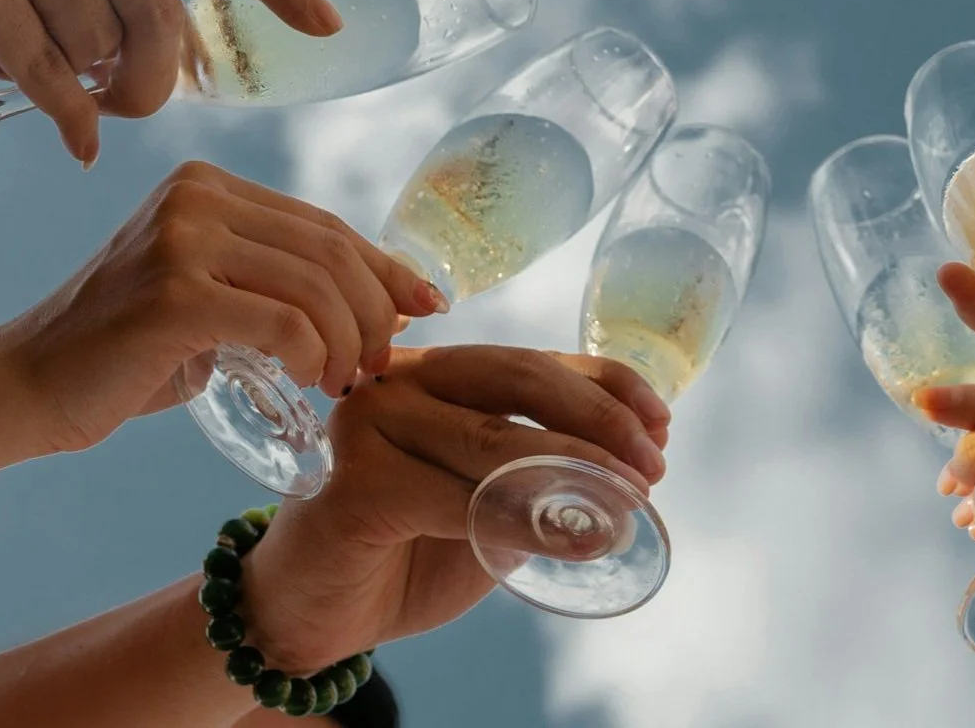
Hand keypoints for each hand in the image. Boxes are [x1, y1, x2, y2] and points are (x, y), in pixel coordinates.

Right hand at [0, 0, 336, 163]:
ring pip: (101, 49)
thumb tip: (140, 59)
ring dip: (79, 89)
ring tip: (23, 75)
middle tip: (113, 104)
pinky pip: (51, 70)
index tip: (331, 23)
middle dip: (149, 82)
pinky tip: (71, 141)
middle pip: (161, 19)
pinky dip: (67, 116)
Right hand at [0, 163, 441, 453]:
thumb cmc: (128, 354)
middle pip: (329, 250)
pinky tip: (313, 381)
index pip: (323, 224)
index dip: (384, 267)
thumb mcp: (212, 299)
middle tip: (383, 363)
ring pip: (315, 286)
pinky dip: (314, 355)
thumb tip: (386, 302)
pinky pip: (282, 322)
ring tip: (347, 382)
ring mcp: (181, 239)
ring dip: (350, 341)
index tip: (428, 305)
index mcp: (207, 186)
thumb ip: (277, 285)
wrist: (27, 387)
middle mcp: (195, 196)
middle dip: (375, 310)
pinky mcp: (173, 293)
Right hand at [235, 345, 671, 669]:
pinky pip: (458, 499)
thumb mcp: (488, 504)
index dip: (607, 385)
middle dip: (600, 420)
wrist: (311, 613)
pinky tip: (575, 541)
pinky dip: (525, 521)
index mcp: (437, 372)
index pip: (535, 360)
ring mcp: (370, 423)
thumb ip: (542, 477)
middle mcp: (400, 380)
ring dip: (576, 474)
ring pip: (494, 441)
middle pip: (518, 379)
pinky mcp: (354, 482)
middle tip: (653, 466)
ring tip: (629, 506)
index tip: (662, 424)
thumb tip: (637, 468)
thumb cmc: (404, 551)